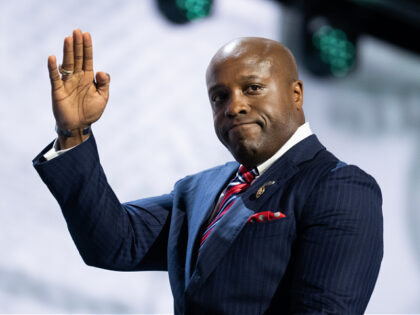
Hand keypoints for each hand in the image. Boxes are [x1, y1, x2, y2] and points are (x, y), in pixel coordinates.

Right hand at [48, 29, 109, 147]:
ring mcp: (67, 82)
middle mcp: (77, 77)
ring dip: (67, 52)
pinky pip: (55, 77)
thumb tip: (102, 71)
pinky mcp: (58, 90)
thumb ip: (104, 84)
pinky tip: (53, 57)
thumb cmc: (91, 112)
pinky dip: (53, 68)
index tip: (87, 34)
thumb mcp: (103, 98)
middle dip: (77, 45)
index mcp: (88, 78)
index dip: (87, 47)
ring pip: (67, 64)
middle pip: (77, 58)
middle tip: (77, 31)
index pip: (87, 59)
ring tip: (68, 38)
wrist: (79, 126)